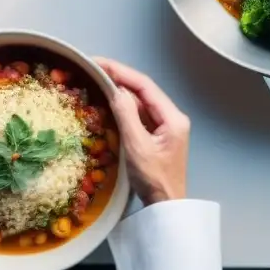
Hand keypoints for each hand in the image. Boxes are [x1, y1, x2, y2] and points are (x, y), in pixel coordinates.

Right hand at [95, 57, 190, 205]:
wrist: (166, 206)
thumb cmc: (154, 179)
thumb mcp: (137, 146)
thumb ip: (127, 116)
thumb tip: (117, 90)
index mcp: (173, 117)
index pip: (145, 86)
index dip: (122, 72)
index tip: (101, 63)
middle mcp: (172, 117)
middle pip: (144, 91)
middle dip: (120, 78)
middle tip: (96, 68)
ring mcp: (166, 127)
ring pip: (141, 103)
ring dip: (122, 92)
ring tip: (99, 80)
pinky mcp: (158, 136)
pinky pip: (140, 115)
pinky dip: (125, 108)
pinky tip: (111, 103)